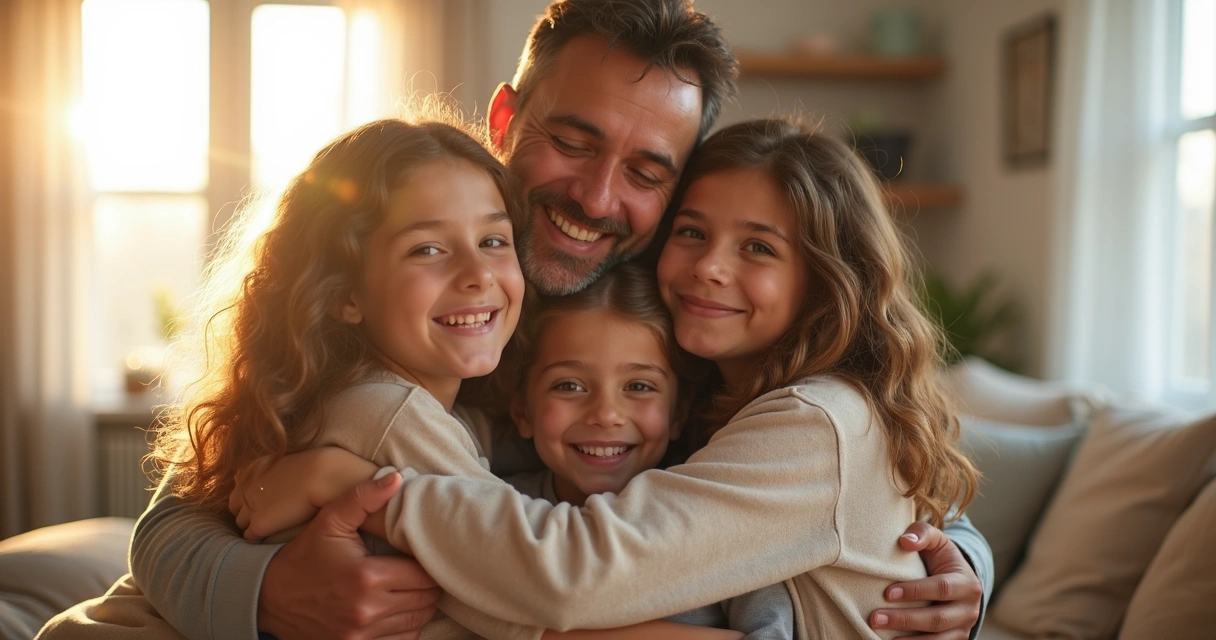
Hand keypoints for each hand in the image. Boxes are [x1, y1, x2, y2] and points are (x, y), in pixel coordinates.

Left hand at [229, 447, 377, 540]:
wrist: (322, 475)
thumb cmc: (315, 466)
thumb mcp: (289, 459)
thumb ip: (276, 468)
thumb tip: (283, 475)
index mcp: (250, 470)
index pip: (239, 488)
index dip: (251, 496)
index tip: (264, 500)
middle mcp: (244, 488)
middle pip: (236, 506)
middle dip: (247, 511)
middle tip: (267, 515)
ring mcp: (249, 507)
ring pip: (241, 522)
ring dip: (253, 525)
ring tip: (271, 527)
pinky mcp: (259, 524)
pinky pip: (250, 536)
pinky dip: (259, 537)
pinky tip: (272, 536)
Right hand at [258, 471, 440, 639]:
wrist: (268, 597)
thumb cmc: (304, 556)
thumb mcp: (329, 521)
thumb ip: (363, 498)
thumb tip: (396, 478)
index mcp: (366, 576)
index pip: (423, 574)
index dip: (426, 562)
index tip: (418, 554)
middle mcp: (367, 610)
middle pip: (425, 599)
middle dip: (427, 583)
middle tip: (417, 569)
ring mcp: (361, 634)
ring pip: (417, 621)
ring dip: (419, 605)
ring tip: (409, 587)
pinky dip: (406, 626)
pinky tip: (397, 610)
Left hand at [870, 522, 981, 639]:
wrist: (957, 580)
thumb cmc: (940, 559)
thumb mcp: (937, 541)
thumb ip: (922, 534)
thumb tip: (905, 541)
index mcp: (967, 583)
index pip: (942, 588)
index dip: (915, 592)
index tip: (887, 593)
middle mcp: (969, 610)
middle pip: (937, 619)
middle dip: (905, 619)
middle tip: (874, 618)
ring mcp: (963, 629)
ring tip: (879, 634)